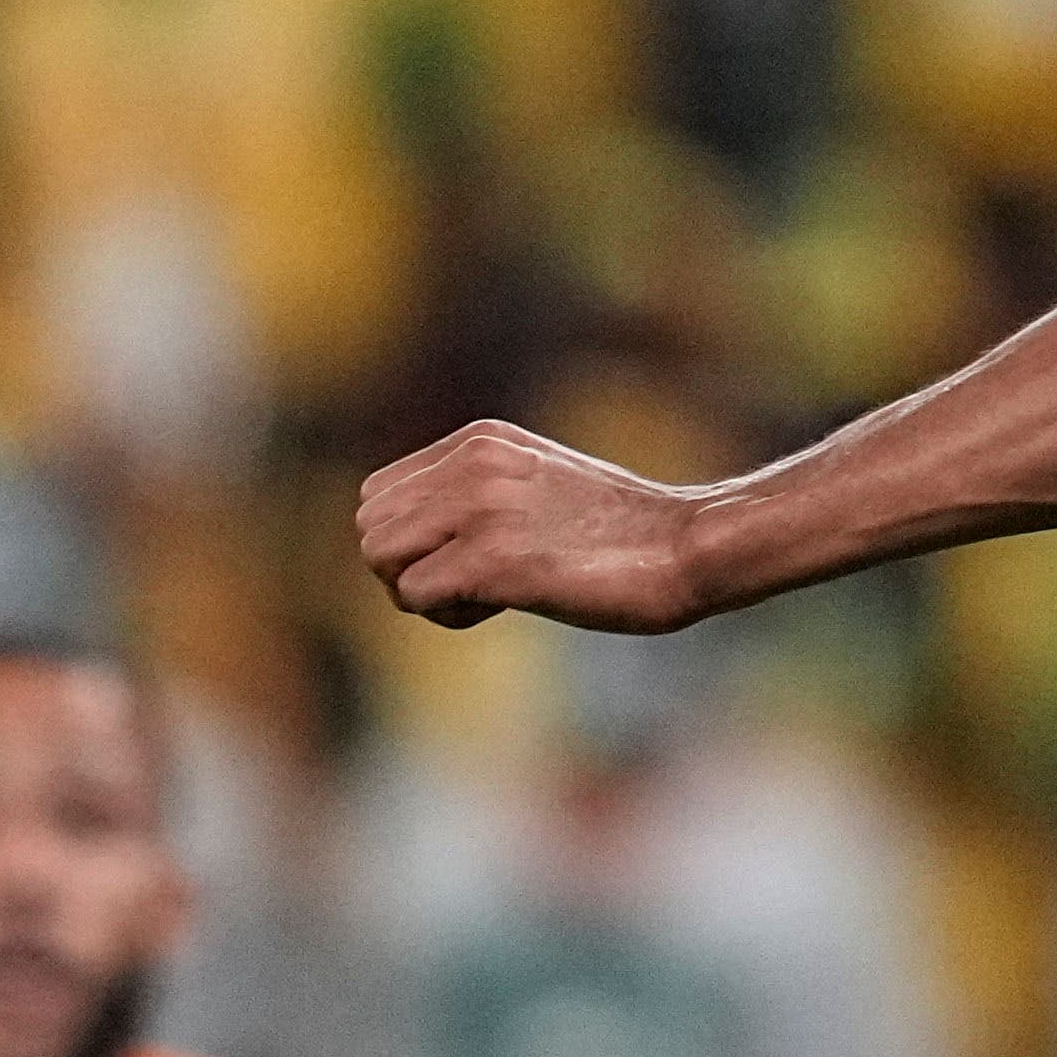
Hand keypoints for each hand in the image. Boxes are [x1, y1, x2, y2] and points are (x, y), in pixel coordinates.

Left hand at [356, 416, 714, 630]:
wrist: (686, 547)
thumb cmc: (620, 532)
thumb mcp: (537, 483)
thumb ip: (478, 491)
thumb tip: (413, 541)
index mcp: (480, 440)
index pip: (378, 496)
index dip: (409, 542)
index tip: (463, 559)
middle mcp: (473, 463)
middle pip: (370, 529)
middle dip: (404, 570)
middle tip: (464, 587)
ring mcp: (483, 508)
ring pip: (380, 559)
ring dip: (417, 593)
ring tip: (477, 598)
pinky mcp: (495, 558)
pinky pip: (415, 596)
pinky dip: (447, 617)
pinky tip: (499, 609)